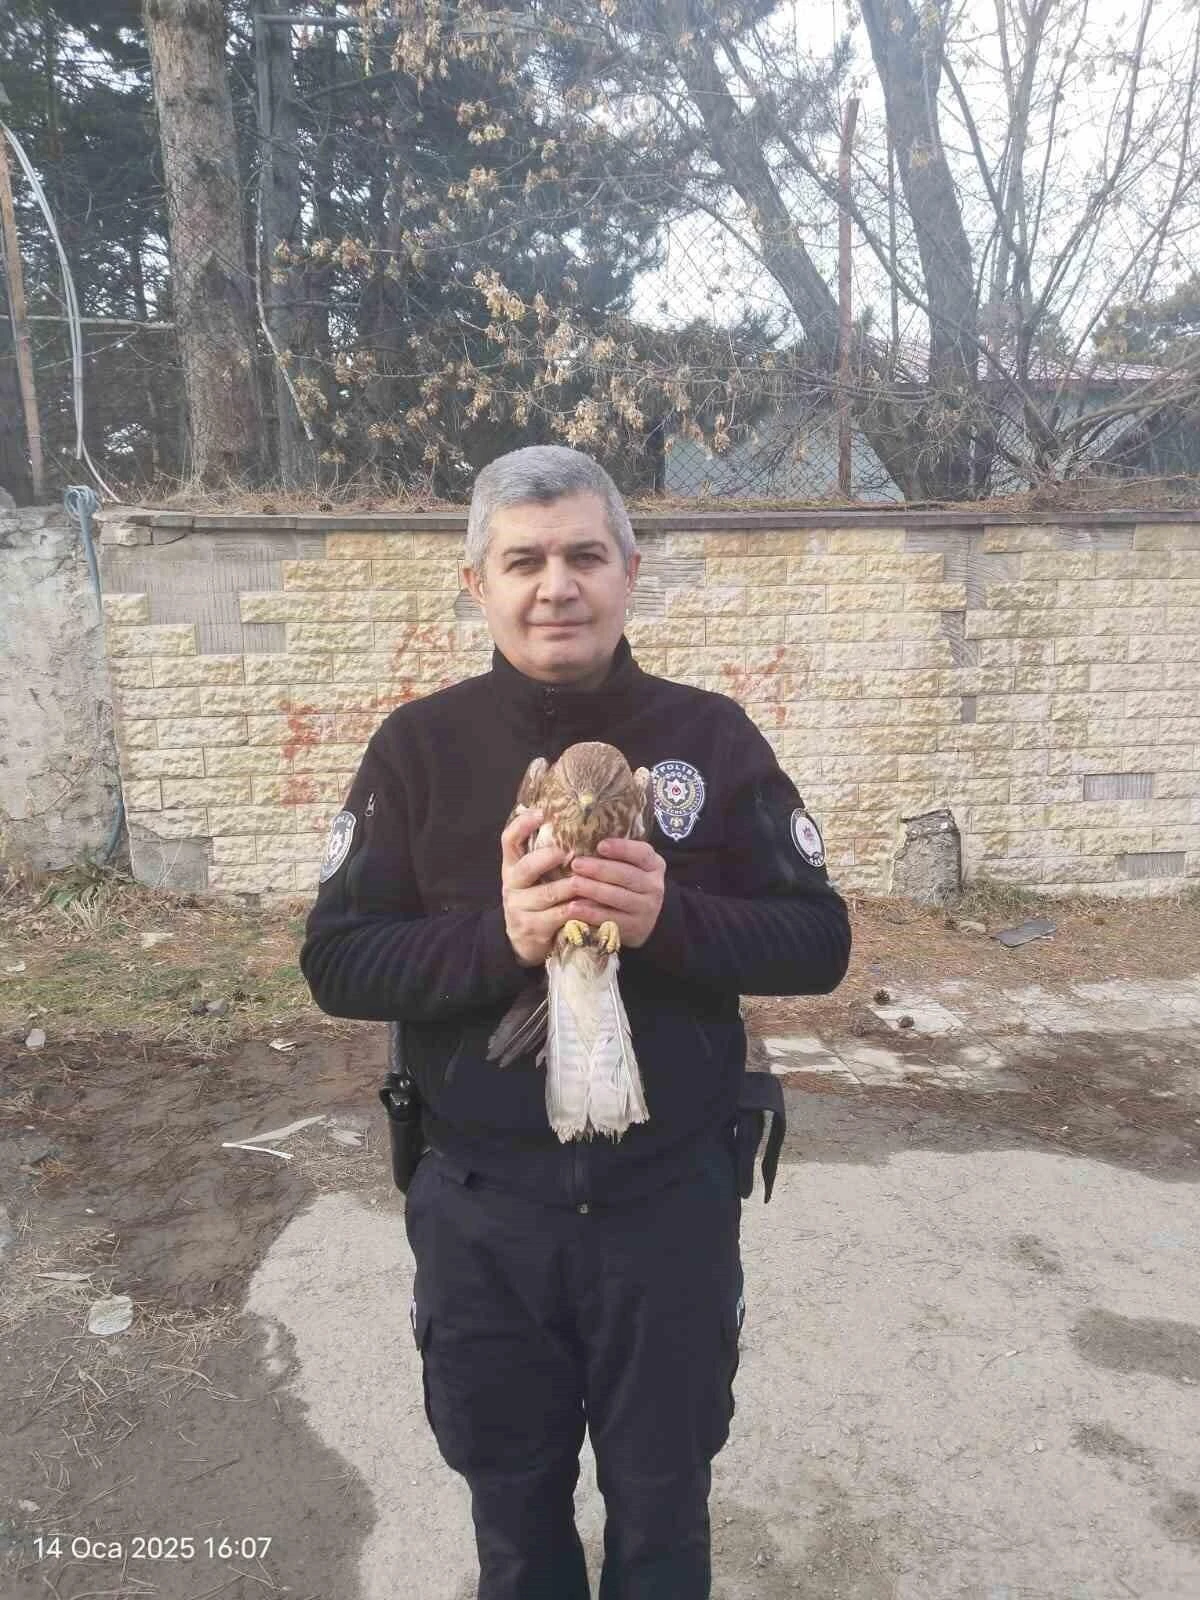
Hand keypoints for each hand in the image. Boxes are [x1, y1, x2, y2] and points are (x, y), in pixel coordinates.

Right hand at [500, 809, 575, 966]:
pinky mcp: (532, 928)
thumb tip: (573, 822)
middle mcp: (511, 884)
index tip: (542, 813)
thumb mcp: (533, 877)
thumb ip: (544, 855)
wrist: (521, 941)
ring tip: (589, 877)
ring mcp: (519, 907)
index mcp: (511, 865)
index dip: (522, 825)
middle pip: (526, 867)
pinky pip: (558, 916)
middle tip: (568, 851)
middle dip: (548, 858)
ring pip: (547, 893)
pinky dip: (577, 908)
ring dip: (571, 885)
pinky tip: (592, 903)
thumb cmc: (536, 899)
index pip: (509, 840)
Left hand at [567, 838, 666, 949]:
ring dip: (592, 890)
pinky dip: (591, 913)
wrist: (646, 918)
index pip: (641, 853)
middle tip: (576, 864)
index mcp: (654, 865)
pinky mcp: (634, 928)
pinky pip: (610, 919)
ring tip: (572, 883)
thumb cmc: (629, 883)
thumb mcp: (632, 865)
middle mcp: (654, 886)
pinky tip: (574, 907)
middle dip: (599, 869)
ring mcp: (646, 909)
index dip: (621, 848)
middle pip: (626, 875)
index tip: (600, 845)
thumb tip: (584, 838)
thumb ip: (617, 854)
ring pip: (617, 897)